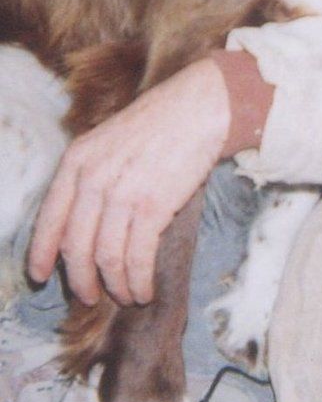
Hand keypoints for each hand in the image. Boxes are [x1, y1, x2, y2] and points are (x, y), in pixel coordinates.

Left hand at [27, 57, 230, 306]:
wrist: (200, 107)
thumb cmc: (160, 122)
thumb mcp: (109, 140)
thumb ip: (91, 175)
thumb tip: (83, 224)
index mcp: (77, 160)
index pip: (49, 219)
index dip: (42, 254)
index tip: (41, 276)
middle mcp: (93, 179)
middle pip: (75, 247)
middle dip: (81, 280)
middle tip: (90, 295)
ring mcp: (122, 193)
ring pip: (106, 258)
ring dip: (115, 285)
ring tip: (126, 295)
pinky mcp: (152, 207)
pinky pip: (137, 258)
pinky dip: (138, 281)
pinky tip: (145, 289)